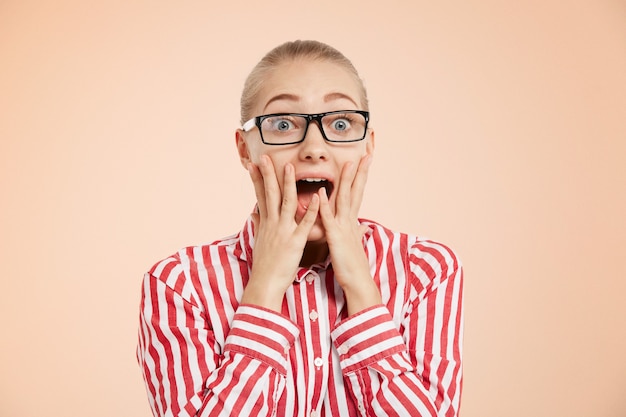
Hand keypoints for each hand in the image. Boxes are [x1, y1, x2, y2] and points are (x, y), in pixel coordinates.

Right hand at [241, 155, 319, 311]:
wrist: (265, 284)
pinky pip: (305, 224)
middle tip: (265, 157)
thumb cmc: (264, 265)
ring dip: (288, 184)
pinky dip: (313, 210)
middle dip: (268, 174)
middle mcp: (272, 224)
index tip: (254, 163)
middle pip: (269, 194)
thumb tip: (254, 213)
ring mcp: (283, 232)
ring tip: (289, 167)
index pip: (261, 196)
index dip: (257, 179)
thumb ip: (259, 224)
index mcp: (266, 223)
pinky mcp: (295, 242)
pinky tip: (319, 197)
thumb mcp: (259, 241)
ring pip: (286, 203)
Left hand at [318, 154, 381, 314]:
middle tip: (365, 155)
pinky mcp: (335, 238)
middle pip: (355, 191)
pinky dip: (325, 206)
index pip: (356, 193)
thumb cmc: (352, 265)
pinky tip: (321, 193)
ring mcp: (343, 228)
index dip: (360, 177)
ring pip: (344, 199)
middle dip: (360, 172)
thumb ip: (355, 231)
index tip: (364, 162)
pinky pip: (329, 219)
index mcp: (351, 221)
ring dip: (345, 182)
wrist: (357, 282)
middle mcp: (350, 220)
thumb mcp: (353, 243)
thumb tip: (362, 225)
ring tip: (347, 164)